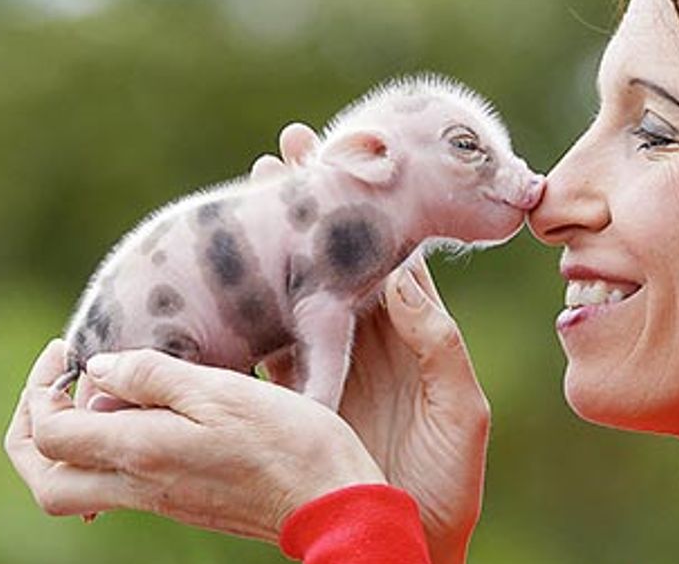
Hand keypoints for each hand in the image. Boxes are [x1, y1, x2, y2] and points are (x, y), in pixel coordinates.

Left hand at [5, 340, 384, 541]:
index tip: (67, 354)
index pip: (48, 435)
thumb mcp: (223, 390)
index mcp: (141, 451)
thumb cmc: (289, 441)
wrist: (332, 501)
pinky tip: (142, 415)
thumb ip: (154, 376)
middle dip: (31, 433)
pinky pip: (116, 487)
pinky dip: (106, 452)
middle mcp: (139, 485)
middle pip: (44, 482)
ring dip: (65, 445)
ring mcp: (160, 501)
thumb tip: (97, 368)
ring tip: (94, 394)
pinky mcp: (183, 504)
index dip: (41, 391)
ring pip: (75, 490)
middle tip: (52, 387)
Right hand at [256, 121, 490, 563]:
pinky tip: (218, 283)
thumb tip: (400, 273)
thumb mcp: (460, 408)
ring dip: (273, 249)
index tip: (334, 154)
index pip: (388, 252)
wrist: (407, 538)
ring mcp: (330, 366)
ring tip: (245, 200)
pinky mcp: (298, 399)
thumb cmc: (451, 479)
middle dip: (310, 206)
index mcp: (413, 332)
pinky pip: (264, 350)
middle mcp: (369, 340)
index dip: (364, 204)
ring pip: (295, 294)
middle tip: (278, 154)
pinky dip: (242, 316)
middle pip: (336, 258)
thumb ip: (435, 341)